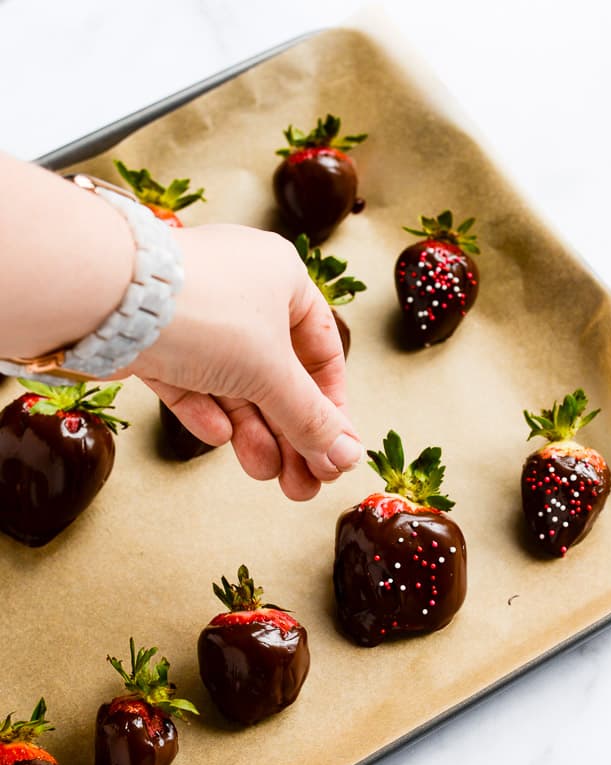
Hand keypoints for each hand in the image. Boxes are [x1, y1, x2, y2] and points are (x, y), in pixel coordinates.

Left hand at [126, 224, 362, 499]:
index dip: (331, 405)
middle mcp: (243, 291)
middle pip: (278, 376)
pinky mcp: (157, 339)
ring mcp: (198, 315)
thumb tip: (347, 457)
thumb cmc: (207, 313)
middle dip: (291, 434)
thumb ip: (310, 418)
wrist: (109, 298)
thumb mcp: (272, 373)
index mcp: (283, 279)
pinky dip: (207, 412)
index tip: (335, 450)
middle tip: (305, 484)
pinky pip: (193, 381)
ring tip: (267, 475)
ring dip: (254, 433)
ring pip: (235, 384)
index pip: (322, 350)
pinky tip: (219, 439)